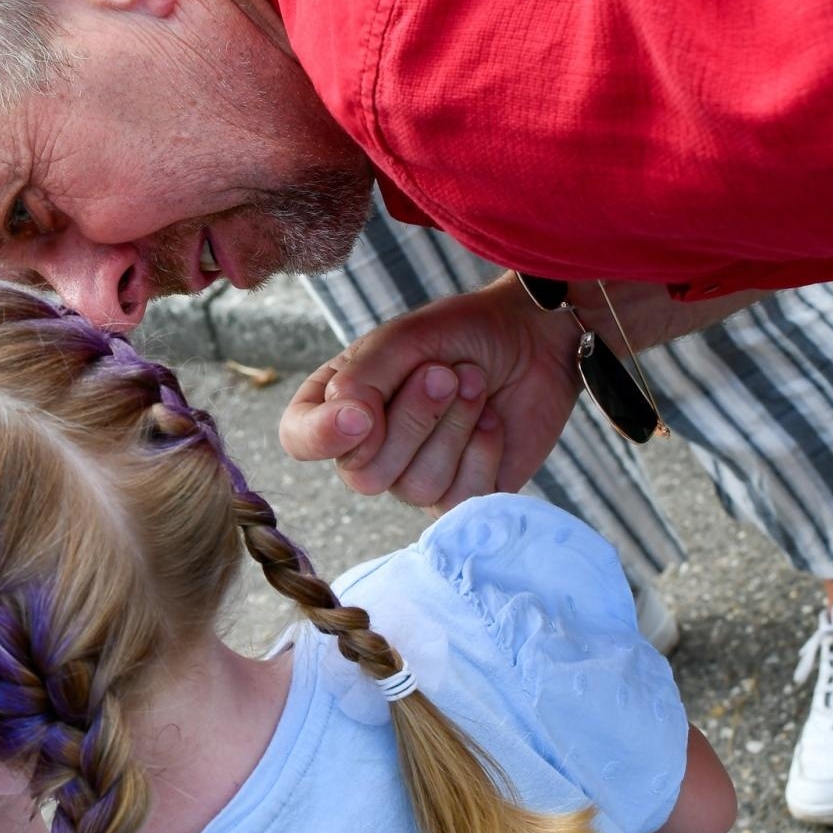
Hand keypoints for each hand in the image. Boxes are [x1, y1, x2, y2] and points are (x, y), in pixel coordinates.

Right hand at [279, 272, 581, 510]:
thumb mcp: (400, 340)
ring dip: (454, 427)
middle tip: (446, 372)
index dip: (324, 437)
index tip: (364, 413)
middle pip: (365, 474)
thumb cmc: (458, 332)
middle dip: (414, 420)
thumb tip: (346, 423)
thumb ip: (360, 380)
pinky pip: (459, 499)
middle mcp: (368, 447)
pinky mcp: (461, 494)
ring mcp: (413, 475)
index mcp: (336, 403)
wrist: (533, 337)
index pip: (299, 440)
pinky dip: (482, 452)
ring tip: (474, 383)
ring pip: (415, 486)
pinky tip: (491, 420)